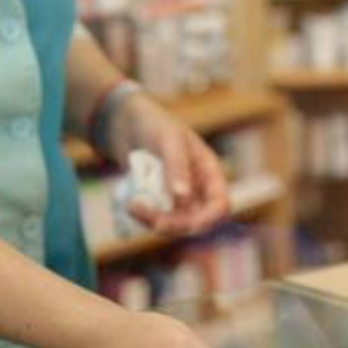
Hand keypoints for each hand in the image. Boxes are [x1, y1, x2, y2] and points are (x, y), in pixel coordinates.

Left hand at [106, 94, 229, 235]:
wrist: (127, 122)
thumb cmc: (154, 124)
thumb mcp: (168, 139)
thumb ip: (177, 166)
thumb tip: (183, 195)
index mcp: (209, 173)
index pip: (220, 206)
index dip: (207, 219)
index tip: (184, 222)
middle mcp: (198, 190)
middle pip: (196, 222)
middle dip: (171, 224)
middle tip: (142, 211)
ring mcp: (178, 199)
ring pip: (174, 225)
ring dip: (153, 221)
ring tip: (131, 205)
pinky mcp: (160, 203)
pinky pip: (157, 219)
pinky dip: (144, 218)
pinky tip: (129, 205)